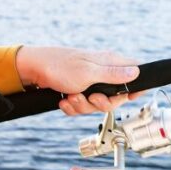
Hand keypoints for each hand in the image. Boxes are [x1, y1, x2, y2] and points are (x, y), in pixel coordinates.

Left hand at [15, 46, 142, 115]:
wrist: (34, 70)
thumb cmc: (60, 67)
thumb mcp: (90, 73)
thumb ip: (114, 75)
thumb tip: (136, 72)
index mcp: (109, 63)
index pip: (134, 73)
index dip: (135, 88)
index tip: (129, 97)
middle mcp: (102, 73)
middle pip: (114, 98)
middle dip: (100, 103)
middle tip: (91, 97)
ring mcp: (90, 83)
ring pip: (96, 105)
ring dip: (82, 105)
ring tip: (71, 96)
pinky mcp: (78, 91)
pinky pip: (82, 106)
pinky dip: (72, 107)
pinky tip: (64, 100)